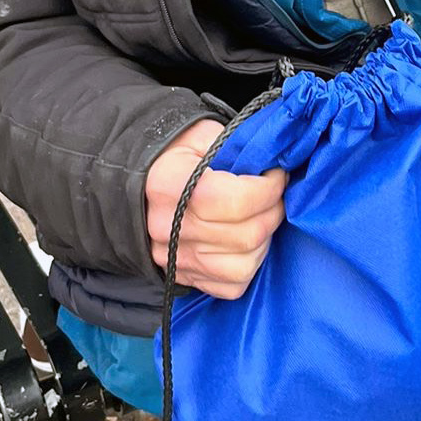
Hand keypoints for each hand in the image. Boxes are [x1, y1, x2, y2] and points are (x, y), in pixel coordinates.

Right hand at [145, 120, 286, 298]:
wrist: (144, 180)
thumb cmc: (177, 153)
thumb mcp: (201, 134)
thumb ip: (235, 147)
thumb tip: (274, 164)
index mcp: (168, 185)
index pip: (233, 201)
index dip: (267, 190)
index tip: (277, 175)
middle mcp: (166, 228)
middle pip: (244, 235)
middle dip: (273, 212)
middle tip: (276, 194)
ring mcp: (173, 258)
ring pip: (243, 266)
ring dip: (265, 239)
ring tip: (263, 215)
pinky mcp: (182, 276)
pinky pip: (232, 286)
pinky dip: (250, 264)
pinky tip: (248, 240)